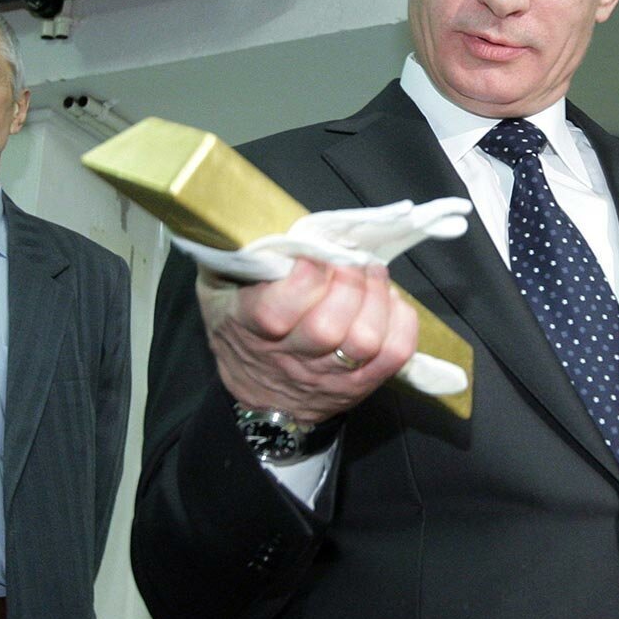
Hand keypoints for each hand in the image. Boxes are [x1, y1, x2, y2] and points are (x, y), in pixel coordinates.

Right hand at [197, 258, 416, 424]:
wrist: (262, 399)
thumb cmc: (242, 331)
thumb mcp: (217, 290)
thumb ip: (233, 259)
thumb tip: (254, 219)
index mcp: (249, 329)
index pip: (275, 312)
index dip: (303, 277)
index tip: (313, 255)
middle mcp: (291, 357)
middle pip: (327, 327)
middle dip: (347, 281)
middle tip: (350, 260)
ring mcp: (329, 375)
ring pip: (365, 340)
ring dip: (377, 298)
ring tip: (372, 274)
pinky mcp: (361, 383)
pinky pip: (396, 354)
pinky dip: (401, 320)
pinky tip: (387, 301)